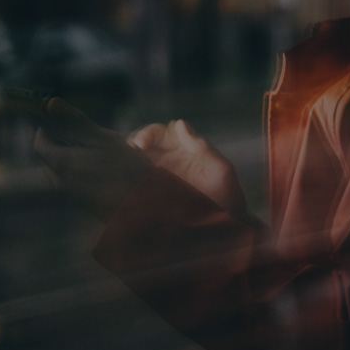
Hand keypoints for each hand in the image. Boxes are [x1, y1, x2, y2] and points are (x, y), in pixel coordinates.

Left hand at [33, 97, 152, 220]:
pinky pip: (74, 182)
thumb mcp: (103, 138)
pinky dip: (82, 171)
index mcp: (61, 163)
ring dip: (72, 157)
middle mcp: (60, 181)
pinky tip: (105, 169)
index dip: (47, 129)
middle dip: (60, 143)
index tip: (61, 121)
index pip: (39, 143)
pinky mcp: (84, 204)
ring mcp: (72, 195)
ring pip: (62, 170)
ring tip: (97, 150)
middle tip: (82, 133)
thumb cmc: (126, 168)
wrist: (146, 206)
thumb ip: (75, 122)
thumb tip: (50, 103)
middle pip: (49, 157)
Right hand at [128, 119, 246, 214]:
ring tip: (122, 171)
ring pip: (133, 163)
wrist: (227, 226)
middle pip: (140, 145)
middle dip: (130, 148)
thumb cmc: (227, 195)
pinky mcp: (151, 195)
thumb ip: (202, 147)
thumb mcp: (220, 170)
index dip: (147, 134)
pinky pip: (134, 185)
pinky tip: (123, 186)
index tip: (140, 144)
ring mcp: (157, 177)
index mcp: (184, 147)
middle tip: (126, 158)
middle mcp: (167, 158)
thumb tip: (179, 123)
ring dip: (125, 163)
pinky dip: (126, 182)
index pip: (159, 132)